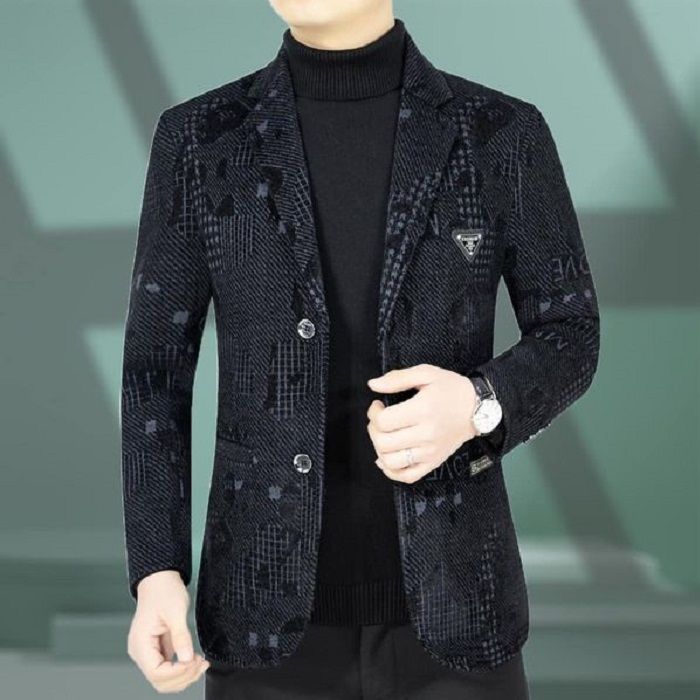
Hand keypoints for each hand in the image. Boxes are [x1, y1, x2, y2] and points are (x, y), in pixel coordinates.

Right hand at [127, 570, 208, 692]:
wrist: (160, 580)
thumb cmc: (164, 591)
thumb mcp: (175, 611)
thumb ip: (180, 636)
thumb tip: (187, 658)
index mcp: (140, 642)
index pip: (156, 672)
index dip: (177, 672)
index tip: (195, 661)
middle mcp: (140, 651)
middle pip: (160, 681)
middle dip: (183, 677)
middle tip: (202, 663)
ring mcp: (148, 652)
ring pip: (164, 679)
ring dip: (184, 676)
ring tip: (201, 663)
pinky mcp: (157, 650)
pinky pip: (168, 668)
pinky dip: (182, 669)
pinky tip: (195, 660)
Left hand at [366, 363, 477, 483]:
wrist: (478, 408)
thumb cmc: (452, 389)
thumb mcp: (426, 373)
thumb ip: (397, 379)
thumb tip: (373, 385)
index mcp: (423, 410)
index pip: (384, 421)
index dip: (374, 412)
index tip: (378, 405)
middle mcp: (426, 434)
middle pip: (384, 442)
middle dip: (373, 429)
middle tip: (380, 419)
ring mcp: (430, 452)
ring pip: (391, 462)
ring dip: (379, 449)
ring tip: (385, 436)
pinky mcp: (434, 462)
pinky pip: (407, 476)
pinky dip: (391, 470)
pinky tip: (389, 457)